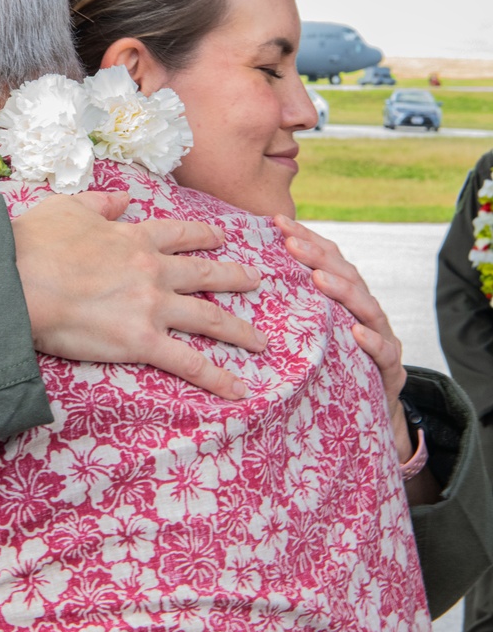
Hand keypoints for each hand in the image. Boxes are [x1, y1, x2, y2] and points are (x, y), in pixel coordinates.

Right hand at [11, 191, 266, 399]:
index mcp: (135, 237)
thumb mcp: (67, 206)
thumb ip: (100, 203)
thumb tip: (123, 199)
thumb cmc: (34, 242)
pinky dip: (217, 378)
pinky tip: (238, 390)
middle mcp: (154, 270)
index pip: (181, 234)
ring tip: (260, 341)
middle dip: (236, 278)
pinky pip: (189, 363)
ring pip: (210, 319)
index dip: (205, 236)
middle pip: (207, 274)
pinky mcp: (143, 342)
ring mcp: (152, 306)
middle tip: (256, 281)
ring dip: (240, 331)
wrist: (19, 279)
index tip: (222, 237)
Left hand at [273, 215, 412, 449]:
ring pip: (367, 308)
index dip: (306, 239)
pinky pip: (385, 353)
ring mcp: (382, 338)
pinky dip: (372, 341)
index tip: (277, 221)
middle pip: (346, 276)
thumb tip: (241, 278)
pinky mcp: (391, 370)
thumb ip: (291, 305)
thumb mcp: (311, 332)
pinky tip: (356, 333)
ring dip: (343, 291)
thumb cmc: (333, 364)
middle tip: (291, 243)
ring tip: (320, 278)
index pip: (327, 261)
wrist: (374, 410)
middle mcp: (364, 312)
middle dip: (319, 257)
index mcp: (345, 299)